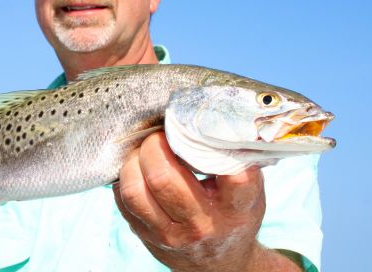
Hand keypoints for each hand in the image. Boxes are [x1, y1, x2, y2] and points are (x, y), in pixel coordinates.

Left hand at [114, 131, 299, 271]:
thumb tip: (213, 116)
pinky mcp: (145, 236)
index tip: (202, 127)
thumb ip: (234, 161)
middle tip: (160, 135)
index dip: (215, 146)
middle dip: (155, 146)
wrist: (220, 264)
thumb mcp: (249, 193)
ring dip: (133, 161)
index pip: (232, 178)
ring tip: (144, 150)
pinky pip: (122, 200)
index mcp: (236, 209)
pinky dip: (125, 177)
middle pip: (163, 178)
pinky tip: (137, 167)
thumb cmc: (234, 215)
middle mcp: (202, 224)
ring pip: (135, 191)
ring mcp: (170, 235)